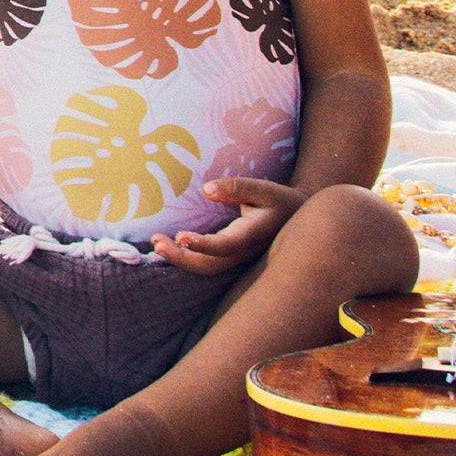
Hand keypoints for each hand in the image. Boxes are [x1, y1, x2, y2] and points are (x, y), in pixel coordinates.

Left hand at [153, 176, 300, 276]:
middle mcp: (244, 252)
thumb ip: (237, 188)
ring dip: (181, 259)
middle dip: (182, 258)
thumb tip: (206, 189)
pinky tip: (168, 248)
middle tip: (156, 243)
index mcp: (253, 236)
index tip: (181, 237)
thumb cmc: (281, 201)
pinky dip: (187, 258)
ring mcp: (238, 258)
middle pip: (211, 265)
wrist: (299, 219)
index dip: (204, 245)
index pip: (226, 246)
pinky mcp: (231, 256)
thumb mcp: (265, 189)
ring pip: (208, 267)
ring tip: (157, 243)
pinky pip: (208, 263)